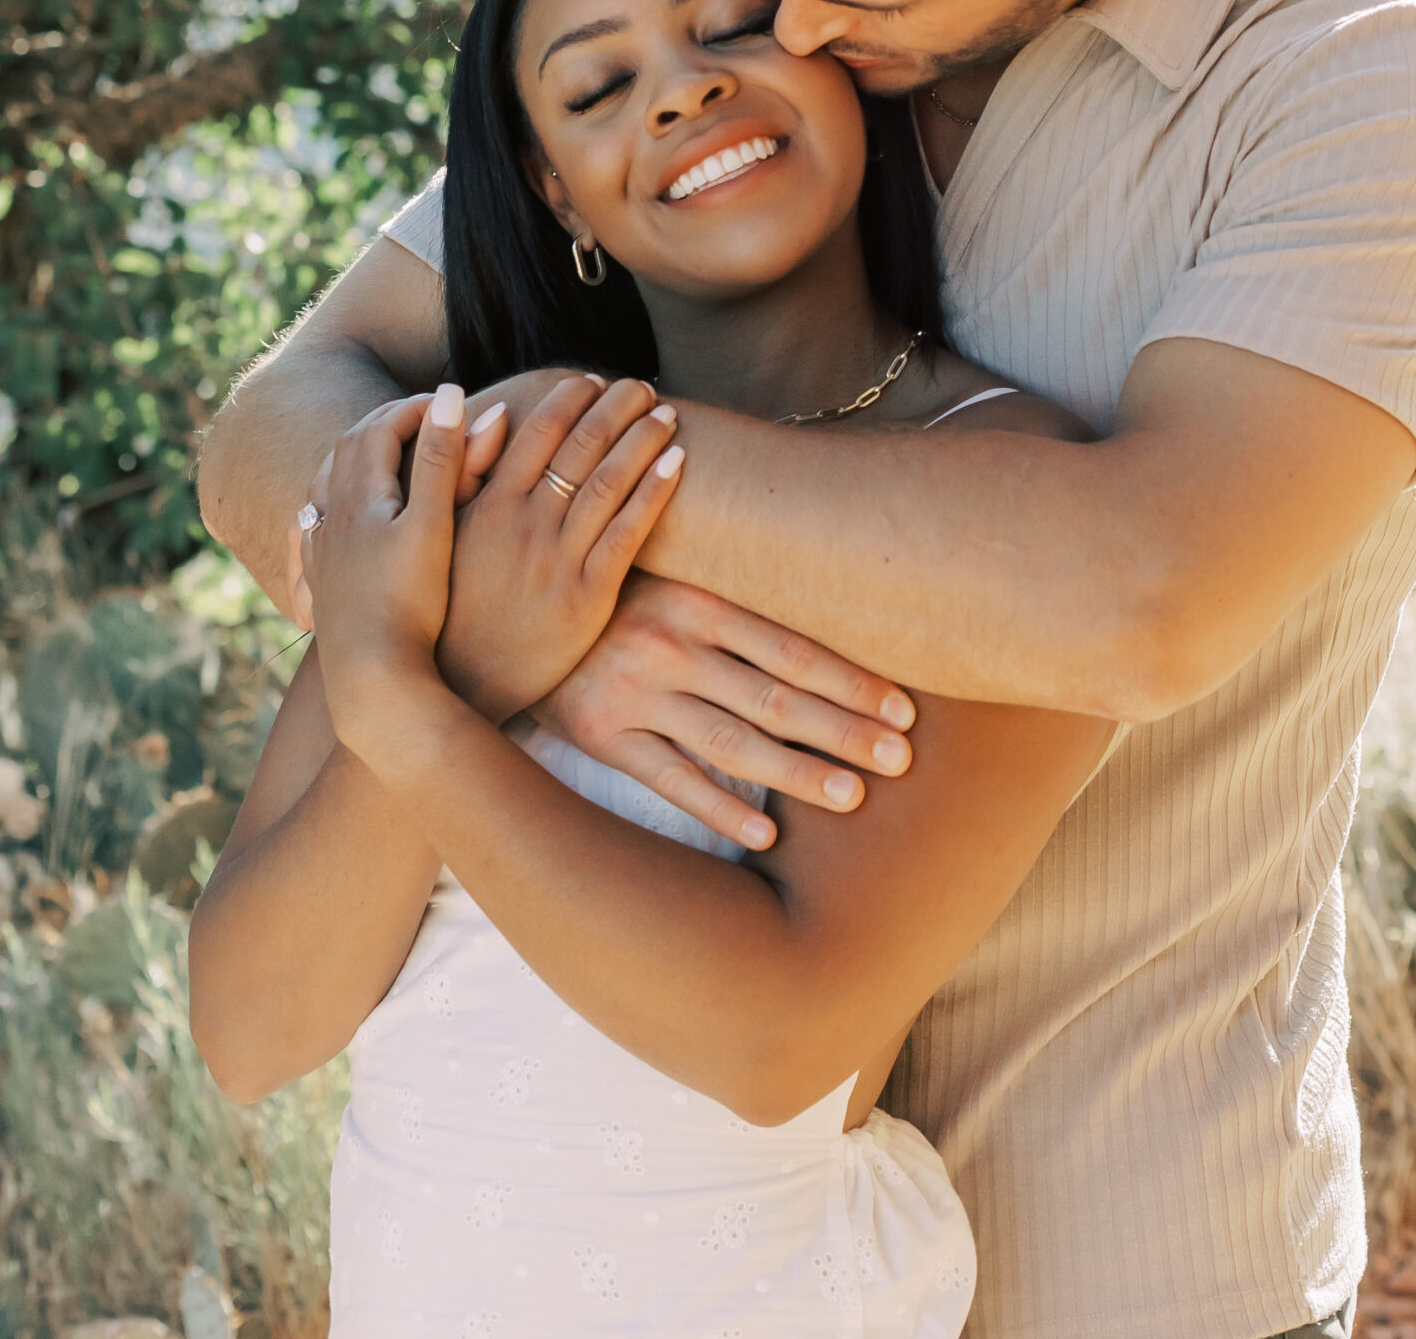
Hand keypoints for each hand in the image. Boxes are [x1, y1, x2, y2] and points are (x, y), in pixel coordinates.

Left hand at [300, 385, 468, 749]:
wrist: (371, 682)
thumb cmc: (410, 604)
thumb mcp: (434, 524)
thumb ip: (444, 458)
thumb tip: (454, 395)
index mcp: (359, 495)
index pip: (382, 427)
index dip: (418, 408)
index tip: (452, 402)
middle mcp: (330, 516)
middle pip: (350, 448)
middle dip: (387, 423)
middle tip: (425, 418)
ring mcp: (321, 552)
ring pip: (325, 485)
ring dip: (353, 457)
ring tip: (381, 454)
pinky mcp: (320, 586)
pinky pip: (310, 531)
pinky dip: (324, 507)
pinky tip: (325, 521)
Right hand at [438, 373, 685, 720]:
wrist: (460, 685)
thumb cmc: (449, 605)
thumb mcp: (440, 535)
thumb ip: (465, 473)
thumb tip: (494, 413)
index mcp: (490, 507)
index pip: (538, 434)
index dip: (569, 400)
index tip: (592, 379)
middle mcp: (527, 526)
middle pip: (582, 448)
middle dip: (616, 408)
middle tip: (641, 384)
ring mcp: (560, 560)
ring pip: (610, 483)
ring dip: (642, 439)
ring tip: (665, 412)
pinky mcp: (589, 597)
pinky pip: (629, 534)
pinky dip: (654, 492)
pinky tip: (676, 462)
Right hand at [534, 575, 916, 851]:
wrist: (511, 609)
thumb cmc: (613, 593)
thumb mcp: (670, 580)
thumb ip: (735, 607)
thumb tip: (823, 641)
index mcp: (696, 601)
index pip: (792, 647)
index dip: (852, 680)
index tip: (904, 708)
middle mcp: (669, 646)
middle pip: (774, 696)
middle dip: (843, 729)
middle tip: (903, 759)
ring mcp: (634, 694)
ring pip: (730, 742)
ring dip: (796, 771)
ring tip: (854, 796)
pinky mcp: (600, 734)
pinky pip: (668, 779)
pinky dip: (718, 806)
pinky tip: (765, 834)